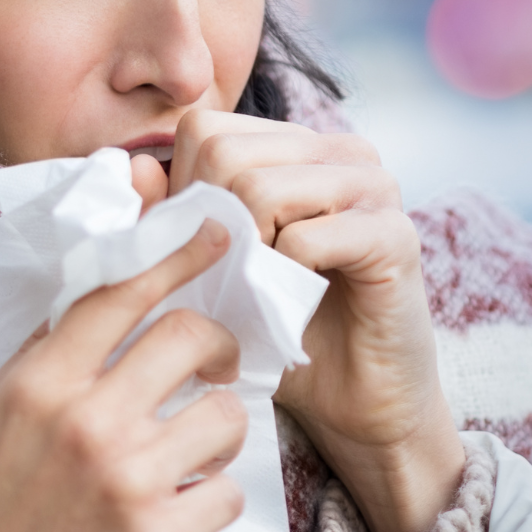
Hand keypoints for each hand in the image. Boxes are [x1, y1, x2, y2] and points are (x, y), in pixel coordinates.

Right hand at [0, 221, 246, 531]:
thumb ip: (39, 360)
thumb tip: (92, 300)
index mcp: (37, 386)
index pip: (120, 293)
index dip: (175, 254)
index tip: (215, 234)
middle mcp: (85, 423)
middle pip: (189, 338)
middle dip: (217, 347)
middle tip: (214, 367)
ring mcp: (127, 482)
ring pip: (224, 416)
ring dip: (218, 432)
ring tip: (191, 455)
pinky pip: (226, 493)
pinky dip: (210, 502)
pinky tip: (178, 514)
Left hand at [150, 109, 463, 531]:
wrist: (357, 402)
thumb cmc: (279, 329)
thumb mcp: (209, 268)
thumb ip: (171, 216)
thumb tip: (136, 167)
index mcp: (296, 146)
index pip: (206, 129)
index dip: (186, 193)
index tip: (205, 250)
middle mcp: (341, 150)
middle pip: (226, 155)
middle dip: (211, 227)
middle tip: (234, 279)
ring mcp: (374, 185)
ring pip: (259, 189)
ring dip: (244, 257)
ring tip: (261, 290)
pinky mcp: (396, 234)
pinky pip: (305, 239)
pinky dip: (283, 280)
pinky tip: (296, 302)